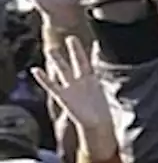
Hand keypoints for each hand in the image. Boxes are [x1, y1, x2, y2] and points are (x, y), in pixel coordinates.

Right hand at [32, 34, 115, 158]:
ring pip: (64, 70)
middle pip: (77, 62)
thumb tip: (117, 74)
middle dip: (75, 50)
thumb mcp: (105, 94)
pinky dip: (44, 78)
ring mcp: (71, 88)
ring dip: (58, 60)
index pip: (91, 61)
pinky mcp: (63, 97)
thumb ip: (108, 80)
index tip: (93, 39)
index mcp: (92, 79)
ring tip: (50, 49)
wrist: (96, 125)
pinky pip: (52, 86)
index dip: (92, 51)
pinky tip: (35, 70)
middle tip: (70, 37)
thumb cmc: (101, 111)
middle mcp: (80, 81)